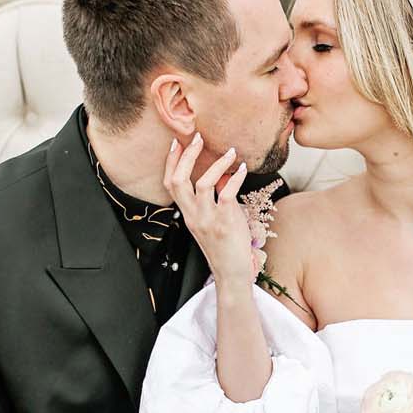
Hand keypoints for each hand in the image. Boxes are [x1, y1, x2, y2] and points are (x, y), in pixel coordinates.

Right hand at [164, 134, 252, 286]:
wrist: (232, 274)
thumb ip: (216, 200)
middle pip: (179, 180)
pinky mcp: (224, 223)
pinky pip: (227, 194)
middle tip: (198, 138)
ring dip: (216, 164)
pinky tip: (242, 169)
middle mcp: (193, 215)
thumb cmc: (226, 247)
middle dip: (186, 156)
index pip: (170, 184)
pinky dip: (235, 178)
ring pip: (202, 184)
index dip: (171, 162)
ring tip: (231, 152)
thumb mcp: (215, 221)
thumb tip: (225, 177)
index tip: (176, 143)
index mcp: (187, 214)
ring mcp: (208, 219)